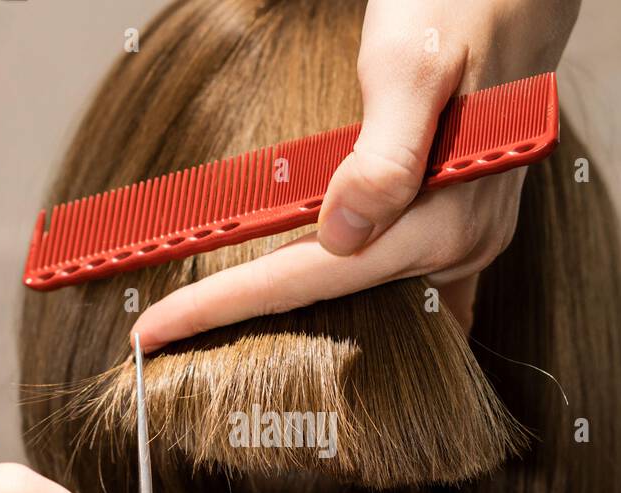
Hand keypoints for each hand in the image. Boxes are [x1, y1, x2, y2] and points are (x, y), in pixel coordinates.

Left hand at [131, 0, 580, 349]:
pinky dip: (351, 297)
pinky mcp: (464, 229)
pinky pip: (401, 286)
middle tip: (172, 326)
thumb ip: (382, 156)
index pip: (309, 280)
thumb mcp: (411, 65)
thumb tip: (340, 236)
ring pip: (364, 297)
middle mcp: (460, 246)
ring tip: (219, 311)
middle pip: (336, 303)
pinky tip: (313, 310)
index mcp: (442, 221)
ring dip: (298, 307)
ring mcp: (466, 243)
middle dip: (254, 319)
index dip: (222, 306)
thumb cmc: (460, 7)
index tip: (153, 332)